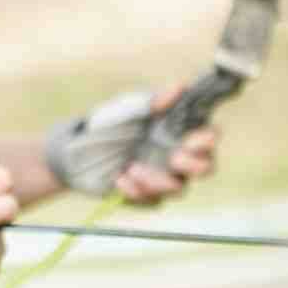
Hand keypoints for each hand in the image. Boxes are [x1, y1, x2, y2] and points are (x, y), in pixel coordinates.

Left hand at [113, 84, 218, 204]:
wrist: (78, 152)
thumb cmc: (109, 125)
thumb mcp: (128, 109)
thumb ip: (154, 102)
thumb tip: (180, 86)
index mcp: (179, 133)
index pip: (209, 137)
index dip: (207, 140)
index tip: (190, 140)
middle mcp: (178, 157)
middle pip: (206, 168)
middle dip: (194, 165)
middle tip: (173, 158)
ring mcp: (165, 179)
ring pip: (180, 189)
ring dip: (158, 180)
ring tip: (132, 167)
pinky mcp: (148, 196)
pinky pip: (153, 201)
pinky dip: (136, 191)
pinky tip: (119, 178)